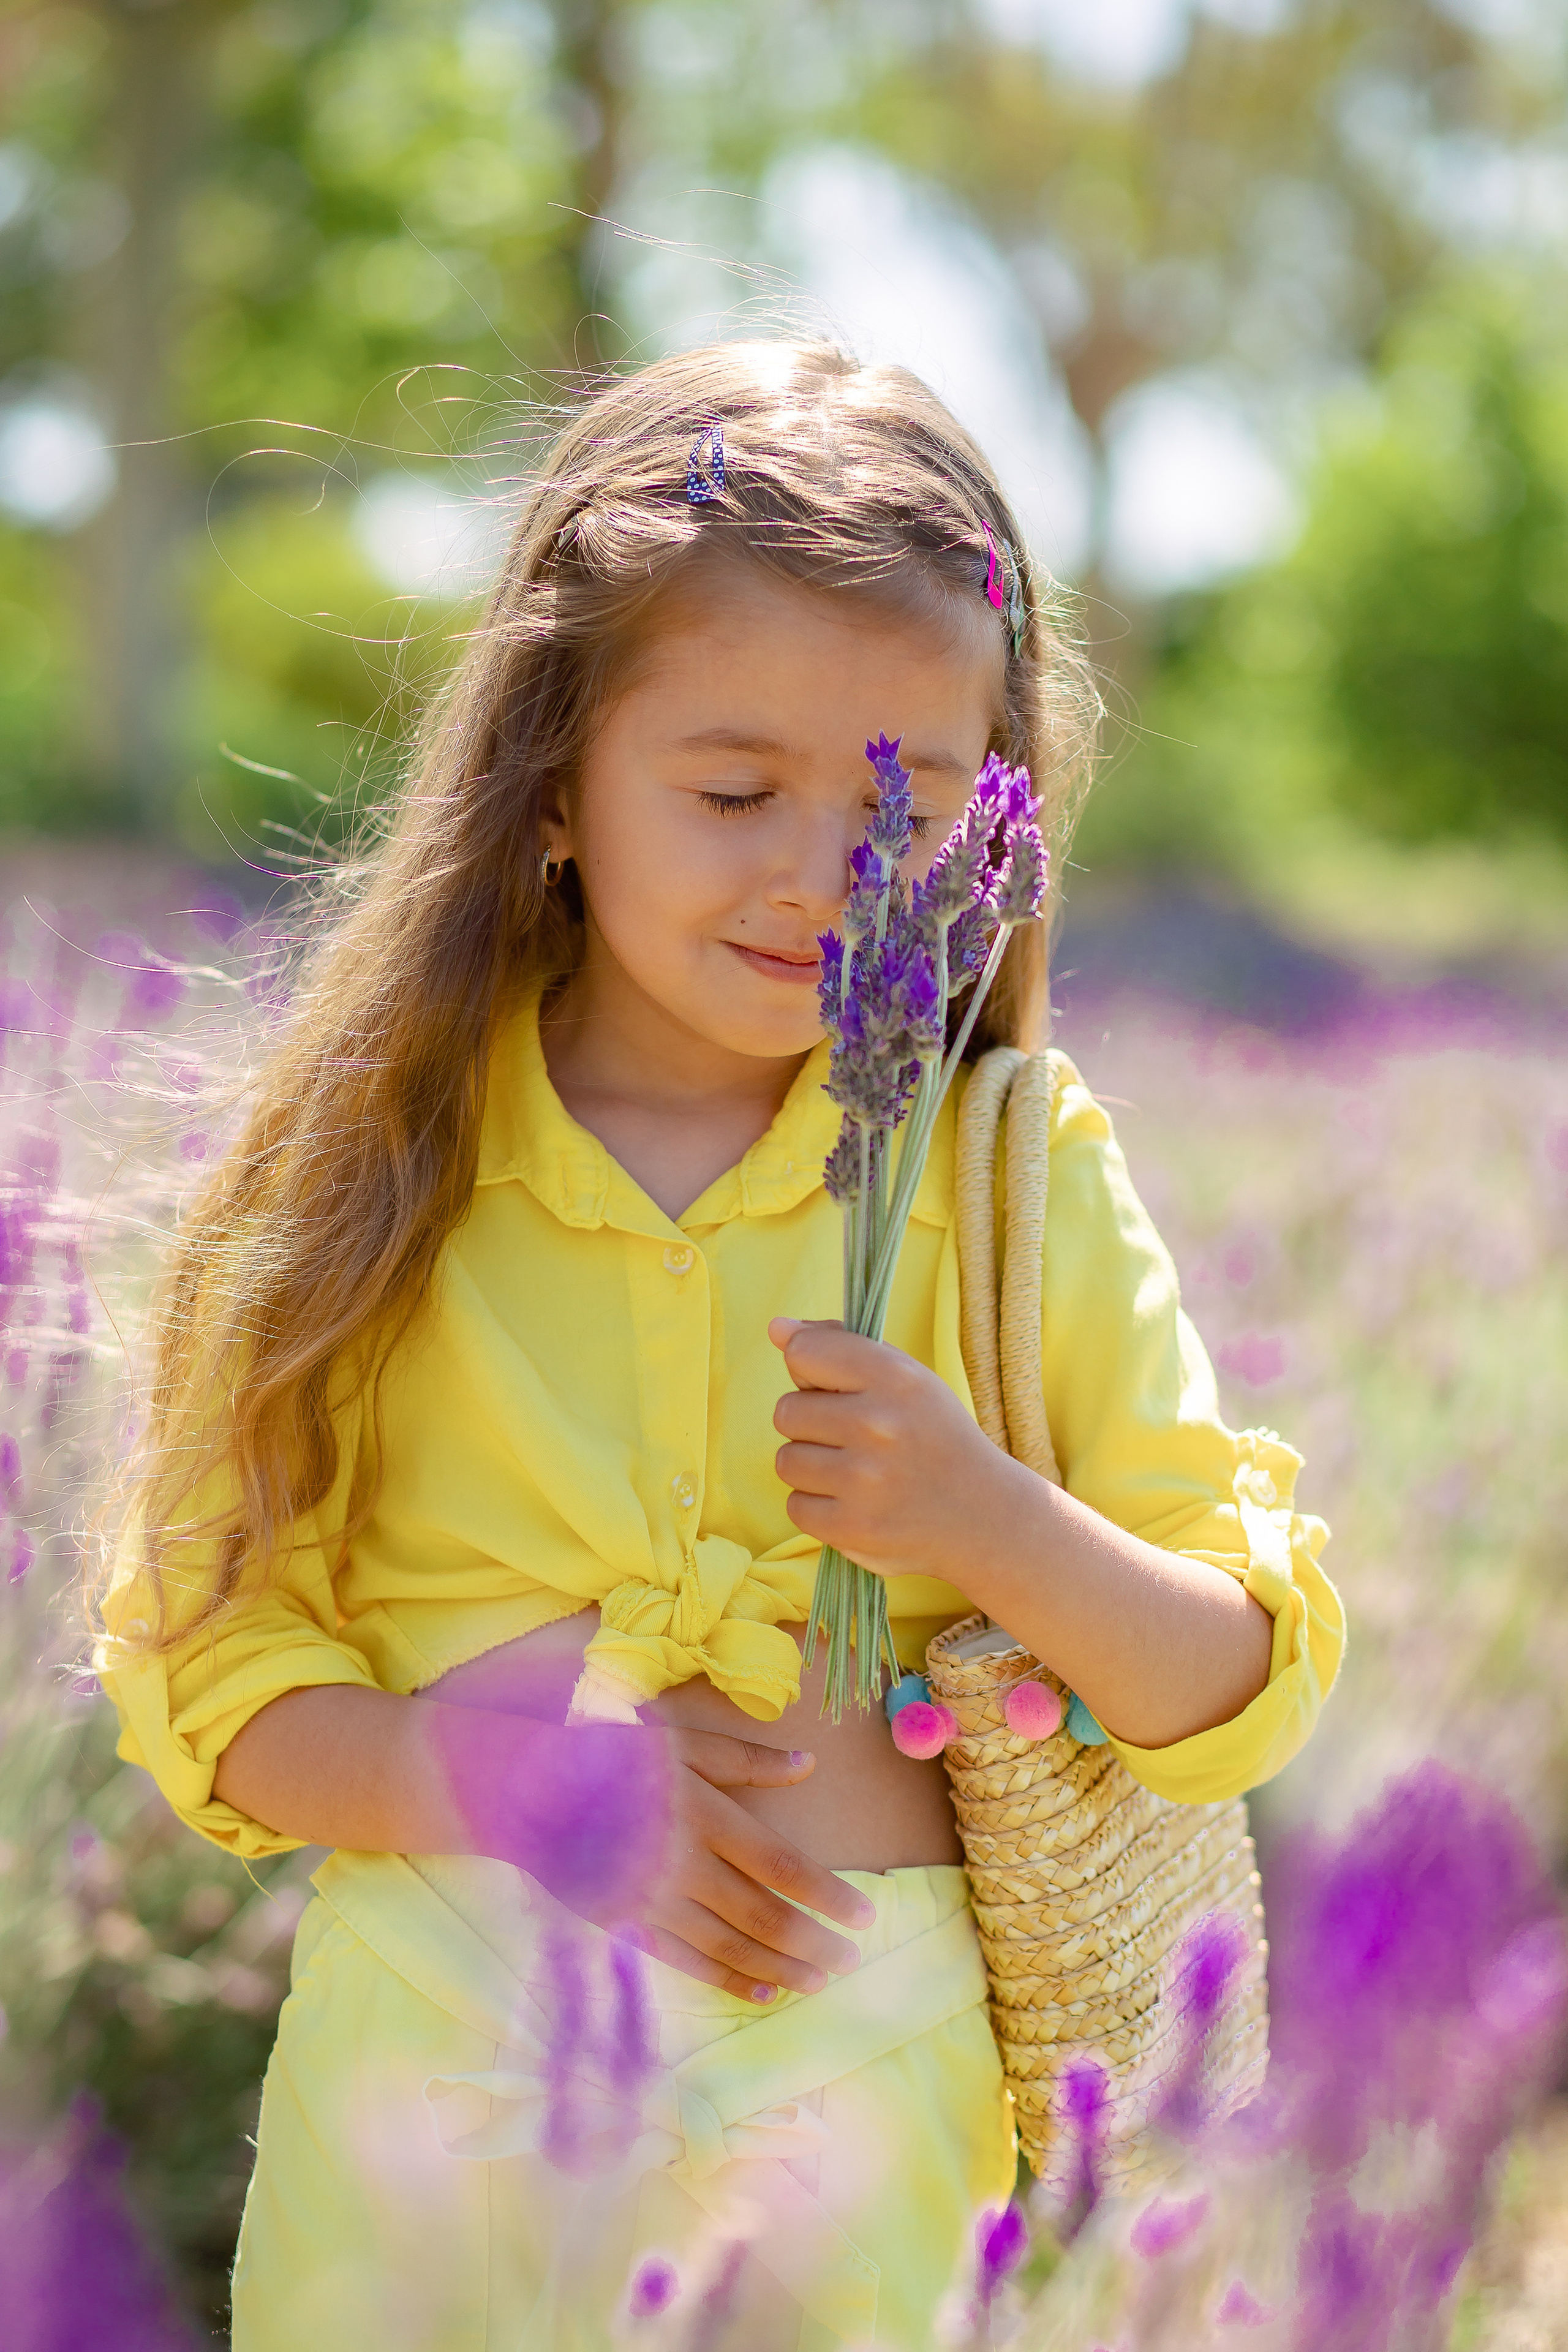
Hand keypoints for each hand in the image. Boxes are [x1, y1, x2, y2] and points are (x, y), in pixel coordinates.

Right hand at [607, 1728, 875, 2003]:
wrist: (522, 1786)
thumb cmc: (609, 1749)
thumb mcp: (681, 1739)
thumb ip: (745, 1759)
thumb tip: (808, 1767)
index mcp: (703, 1813)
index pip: (780, 1865)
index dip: (826, 1895)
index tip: (863, 1916)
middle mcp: (682, 1865)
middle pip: (761, 1915)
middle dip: (813, 1942)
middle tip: (851, 1961)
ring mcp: (650, 1901)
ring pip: (727, 1946)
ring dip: (777, 1969)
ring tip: (817, 1982)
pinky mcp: (622, 1924)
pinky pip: (682, 1961)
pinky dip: (723, 1980)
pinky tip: (759, 1991)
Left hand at [769, 1316, 1011, 1583]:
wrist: (983, 1513)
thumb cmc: (933, 1435)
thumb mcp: (904, 1377)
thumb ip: (839, 1345)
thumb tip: (776, 1327)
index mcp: (894, 1377)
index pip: (802, 1352)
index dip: (810, 1371)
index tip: (834, 1388)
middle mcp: (877, 1425)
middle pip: (786, 1411)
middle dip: (810, 1424)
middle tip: (853, 1437)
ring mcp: (863, 1480)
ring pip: (786, 1460)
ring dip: (812, 1466)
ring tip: (855, 1471)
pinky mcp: (851, 1527)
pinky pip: (795, 1505)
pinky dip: (818, 1506)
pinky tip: (854, 1502)